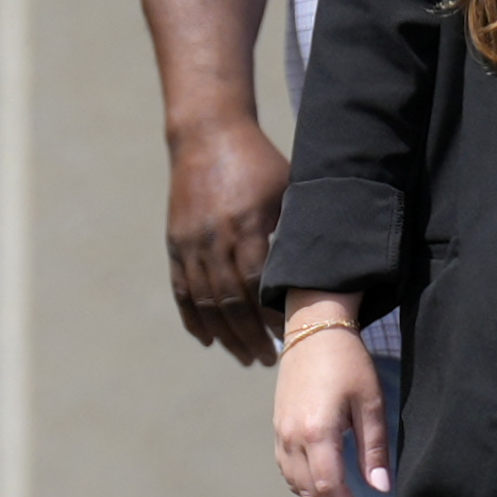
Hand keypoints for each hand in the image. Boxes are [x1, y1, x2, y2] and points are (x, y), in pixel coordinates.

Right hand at [160, 109, 294, 369]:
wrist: (207, 135)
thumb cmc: (258, 161)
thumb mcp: (287, 188)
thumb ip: (295, 228)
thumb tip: (320, 268)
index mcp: (246, 225)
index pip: (258, 285)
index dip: (269, 317)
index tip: (287, 338)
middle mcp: (214, 239)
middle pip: (230, 302)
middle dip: (249, 337)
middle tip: (267, 361)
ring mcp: (191, 243)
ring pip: (205, 302)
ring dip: (225, 336)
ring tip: (243, 358)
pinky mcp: (176, 243)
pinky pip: (182, 290)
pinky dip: (193, 319)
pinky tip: (208, 340)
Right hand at [269, 297, 389, 496]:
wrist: (314, 329)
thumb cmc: (348, 362)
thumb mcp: (372, 402)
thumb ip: (374, 448)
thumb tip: (380, 488)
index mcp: (317, 431)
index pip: (329, 487)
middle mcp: (292, 437)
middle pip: (310, 492)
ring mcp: (280, 433)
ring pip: (295, 484)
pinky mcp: (278, 428)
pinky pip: (287, 470)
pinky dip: (304, 487)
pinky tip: (323, 490)